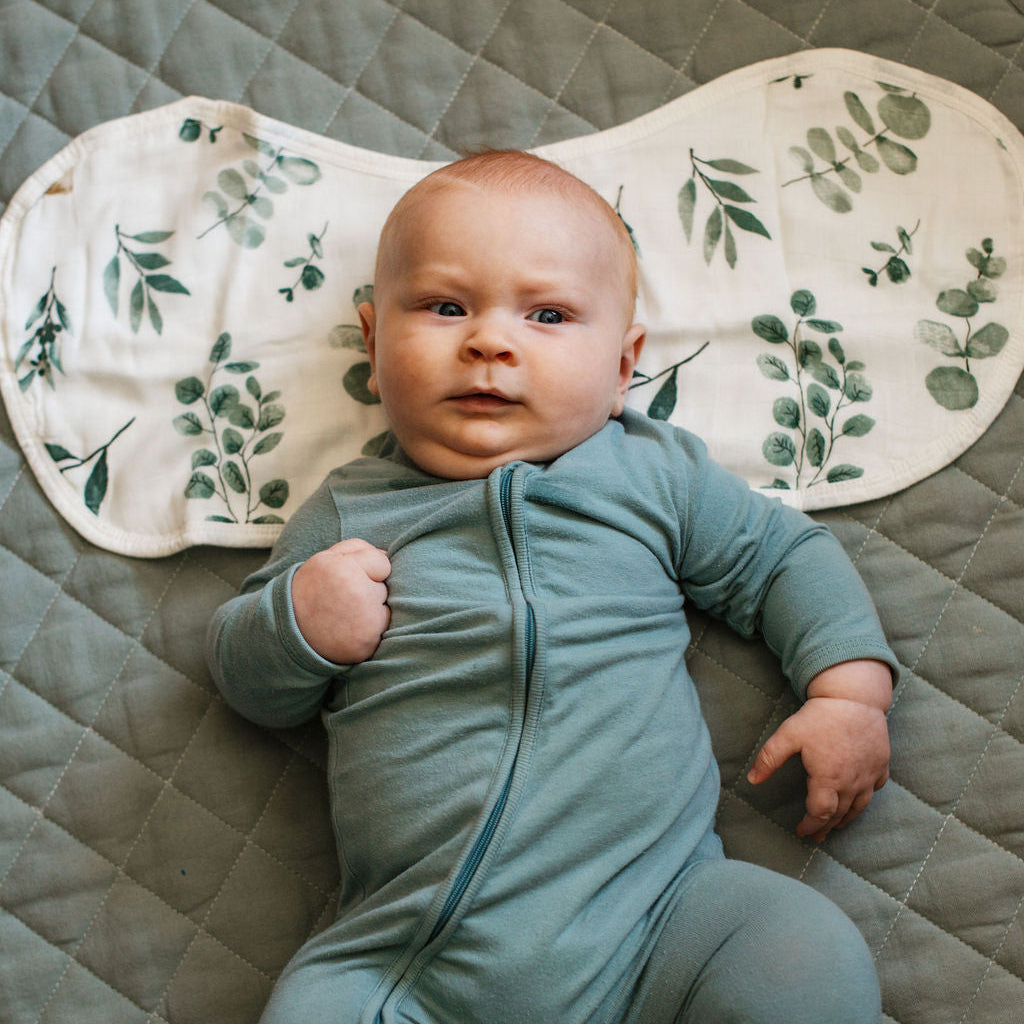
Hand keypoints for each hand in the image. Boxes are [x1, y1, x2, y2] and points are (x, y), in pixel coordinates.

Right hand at [291, 538, 390, 663]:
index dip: (366, 570)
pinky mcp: (367, 641)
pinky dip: (372, 630)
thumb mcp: (325, 560)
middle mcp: (353, 591)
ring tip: (344, 616)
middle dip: (369, 591)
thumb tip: (389, 556)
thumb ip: (358, 549)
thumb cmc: (313, 591)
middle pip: (384, 586)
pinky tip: (350, 632)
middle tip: (340, 601)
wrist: (290, 634)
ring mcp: (363, 619)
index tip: (344, 580)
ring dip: (372, 611)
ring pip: (386, 608)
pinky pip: (384, 629)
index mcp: (339, 567)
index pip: (381, 561)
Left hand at [747, 660, 892, 841]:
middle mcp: (852, 782)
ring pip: (859, 807)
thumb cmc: (820, 716)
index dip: (809, 824)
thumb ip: (769, 758)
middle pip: (839, 814)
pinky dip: (864, 799)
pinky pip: (874, 789)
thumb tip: (752, 780)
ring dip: (845, 819)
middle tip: (815, 835)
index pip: (819, 812)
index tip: (801, 830)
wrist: (854, 697)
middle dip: (825, 827)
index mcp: (828, 778)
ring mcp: (869, 775)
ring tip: (834, 827)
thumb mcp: (788, 734)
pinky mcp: (881, 765)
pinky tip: (857, 800)